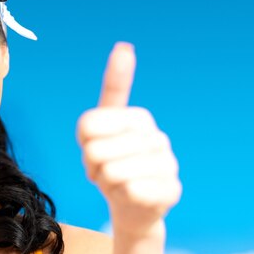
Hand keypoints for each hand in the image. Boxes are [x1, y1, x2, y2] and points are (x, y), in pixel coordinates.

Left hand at [76, 42, 181, 239]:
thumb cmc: (108, 164)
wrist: (130, 206)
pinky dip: (121, 197)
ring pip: (111, 171)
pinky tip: (132, 195)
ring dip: (105, 182)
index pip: (89, 123)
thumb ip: (95, 110)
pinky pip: (128, 190)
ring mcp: (167, 162)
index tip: (92, 144)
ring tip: (117, 182)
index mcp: (136, 117)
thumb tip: (125, 46)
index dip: (83, 141)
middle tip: (105, 170)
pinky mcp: (171, 189)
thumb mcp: (92, 135)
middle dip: (92, 165)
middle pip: (96, 150)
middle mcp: (156, 135)